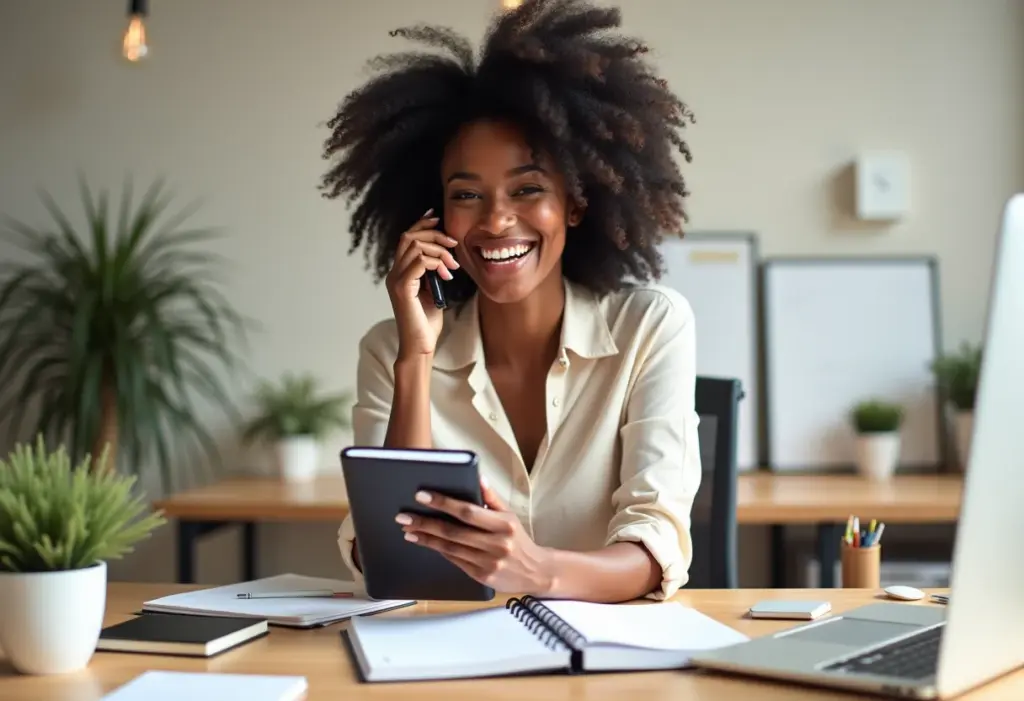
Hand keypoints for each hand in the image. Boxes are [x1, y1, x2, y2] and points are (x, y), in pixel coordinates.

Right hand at [385, 209, 459, 357]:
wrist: (421, 346)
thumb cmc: (427, 322)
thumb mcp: (433, 291)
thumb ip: (432, 273)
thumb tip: (443, 256)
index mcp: (400, 272)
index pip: (406, 238)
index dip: (421, 224)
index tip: (437, 217)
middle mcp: (394, 273)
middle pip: (409, 236)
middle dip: (434, 234)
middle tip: (453, 244)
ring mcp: (396, 280)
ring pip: (415, 246)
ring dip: (439, 251)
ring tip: (452, 266)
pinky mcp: (402, 289)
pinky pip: (419, 262)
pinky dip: (436, 263)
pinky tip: (446, 275)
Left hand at [396, 479, 553, 594]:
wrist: (535, 571)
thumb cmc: (519, 539)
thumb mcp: (510, 516)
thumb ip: (491, 499)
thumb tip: (476, 478)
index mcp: (503, 524)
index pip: (468, 511)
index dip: (443, 503)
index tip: (422, 496)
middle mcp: (496, 544)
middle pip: (454, 532)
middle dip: (425, 523)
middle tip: (403, 516)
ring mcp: (488, 562)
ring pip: (450, 548)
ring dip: (426, 538)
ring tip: (408, 530)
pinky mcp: (482, 577)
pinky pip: (455, 561)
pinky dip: (439, 550)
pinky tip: (425, 542)